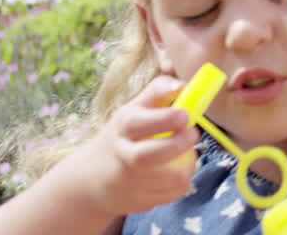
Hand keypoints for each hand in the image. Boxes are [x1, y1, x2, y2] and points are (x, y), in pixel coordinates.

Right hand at [72, 75, 199, 217]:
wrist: (93, 179)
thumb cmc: (124, 136)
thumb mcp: (133, 110)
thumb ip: (158, 92)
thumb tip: (182, 85)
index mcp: (122, 127)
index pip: (138, 123)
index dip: (165, 118)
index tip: (185, 115)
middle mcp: (123, 155)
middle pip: (149, 156)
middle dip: (178, 144)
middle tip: (192, 134)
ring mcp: (131, 182)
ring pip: (171, 177)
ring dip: (188, 163)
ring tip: (185, 153)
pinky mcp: (141, 202)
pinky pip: (175, 192)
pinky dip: (183, 180)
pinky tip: (176, 170)